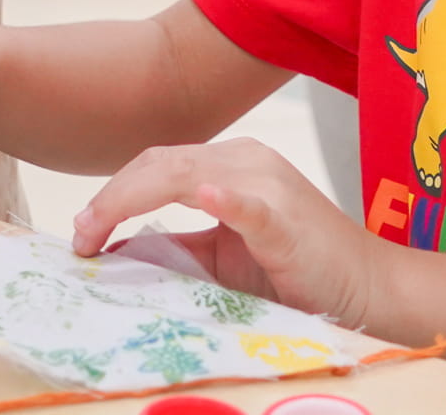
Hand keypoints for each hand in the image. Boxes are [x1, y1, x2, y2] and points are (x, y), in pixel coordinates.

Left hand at [74, 140, 386, 331]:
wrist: (366, 286)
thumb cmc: (294, 271)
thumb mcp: (222, 253)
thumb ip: (175, 246)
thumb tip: (114, 251)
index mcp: (229, 161)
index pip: (156, 165)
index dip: (112, 194)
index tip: (80, 234)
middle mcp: (245, 158)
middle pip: (160, 164)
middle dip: (111, 198)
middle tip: (78, 237)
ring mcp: (268, 183)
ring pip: (187, 175)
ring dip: (133, 200)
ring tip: (98, 228)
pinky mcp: (287, 218)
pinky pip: (250, 203)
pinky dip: (225, 198)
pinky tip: (206, 197)